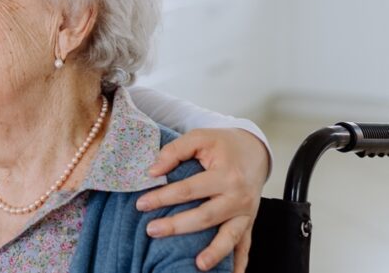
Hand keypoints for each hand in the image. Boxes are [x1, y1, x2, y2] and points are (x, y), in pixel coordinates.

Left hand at [135, 128, 269, 271]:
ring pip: (229, 237)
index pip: (189, 189)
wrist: (255, 150)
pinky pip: (245, 245)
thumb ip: (175, 150)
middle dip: (177, 226)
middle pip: (205, 216)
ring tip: (197, 265)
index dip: (163, 197)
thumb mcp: (200, 137)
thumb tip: (153, 171)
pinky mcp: (249, 222)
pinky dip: (240, 263)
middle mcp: (238, 197)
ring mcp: (246, 213)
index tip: (141, 204)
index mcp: (226, 175)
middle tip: (151, 230)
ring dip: (214, 253)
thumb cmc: (223, 144)